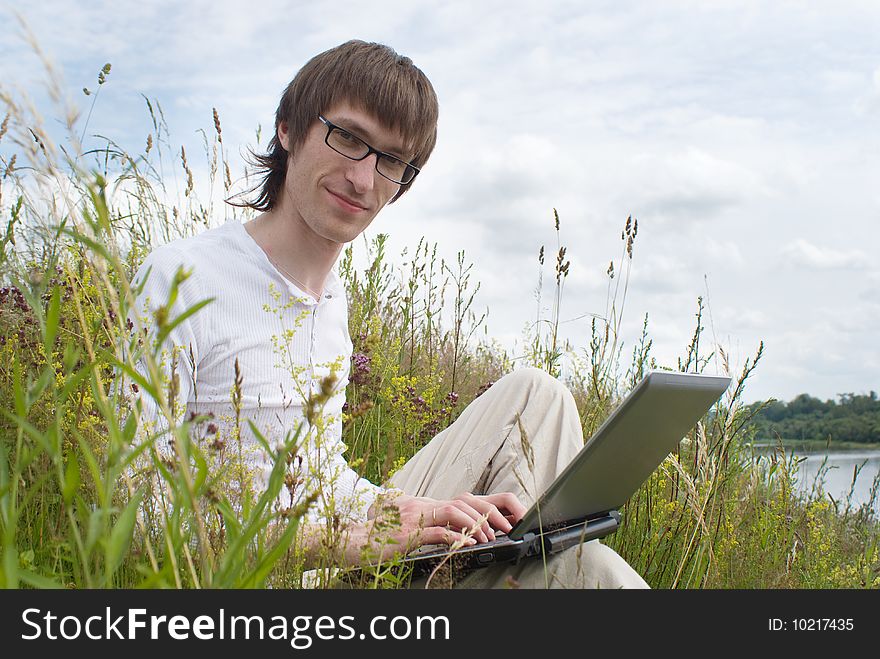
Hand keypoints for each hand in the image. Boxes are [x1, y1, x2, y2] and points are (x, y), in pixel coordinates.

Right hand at [361, 491, 526, 558]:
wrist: (353, 541)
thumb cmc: (381, 537)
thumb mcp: (410, 528)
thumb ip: (432, 527)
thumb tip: (458, 536)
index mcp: (427, 504)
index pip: (464, 499)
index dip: (487, 507)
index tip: (504, 520)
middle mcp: (423, 505)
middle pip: (465, 501)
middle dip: (490, 513)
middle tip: (505, 528)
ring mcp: (415, 517)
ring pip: (454, 511)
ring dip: (476, 524)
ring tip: (488, 538)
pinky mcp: (408, 532)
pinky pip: (437, 532)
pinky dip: (456, 538)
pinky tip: (468, 545)